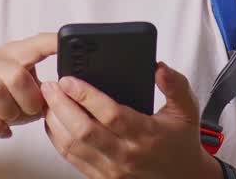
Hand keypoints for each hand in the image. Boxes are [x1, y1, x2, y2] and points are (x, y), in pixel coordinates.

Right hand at [0, 31, 56, 144]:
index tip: (68, 44)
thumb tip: (63, 96)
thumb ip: (41, 91)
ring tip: (11, 120)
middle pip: (17, 74)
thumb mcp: (21, 94)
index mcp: (10, 54)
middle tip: (31, 112)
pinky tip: (1, 130)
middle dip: (29, 99)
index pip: (34, 44)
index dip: (51, 43)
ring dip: (10, 112)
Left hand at [41, 60, 220, 178]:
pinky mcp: (101, 177)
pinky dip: (57, 139)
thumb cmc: (181, 143)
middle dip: (62, 105)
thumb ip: (176, 85)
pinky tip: (54, 122)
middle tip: (50, 85)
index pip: (110, 114)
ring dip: (55, 121)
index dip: (86, 96)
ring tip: (48, 100)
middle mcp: (126, 154)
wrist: (182, 178)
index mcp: (146, 134)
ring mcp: (112, 169)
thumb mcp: (187, 110)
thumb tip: (159, 68)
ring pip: (73, 145)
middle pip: (84, 130)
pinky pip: (72, 158)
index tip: (69, 80)